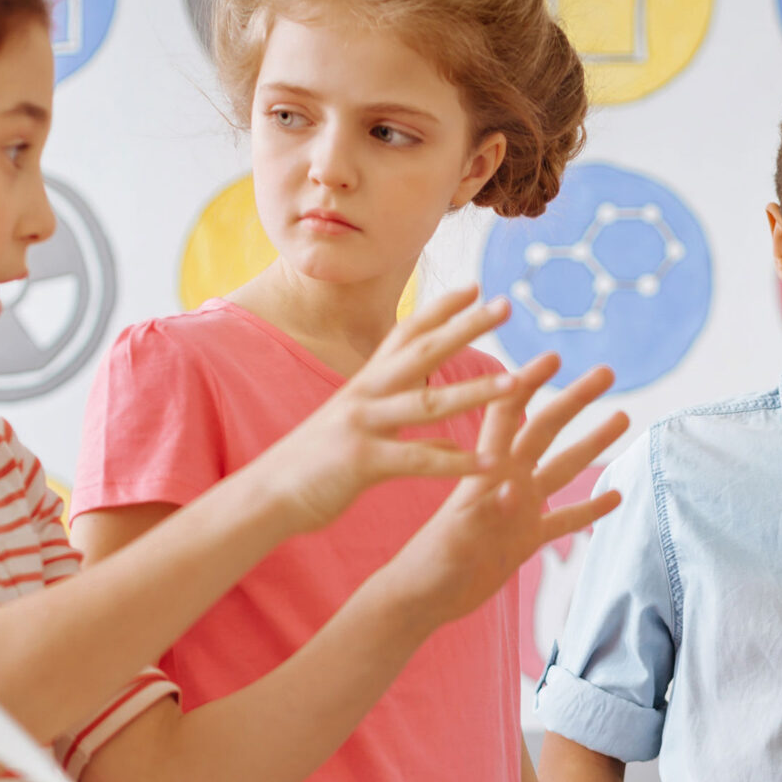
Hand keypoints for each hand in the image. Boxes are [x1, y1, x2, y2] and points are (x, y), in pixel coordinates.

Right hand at [254, 290, 557, 531]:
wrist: (266, 495)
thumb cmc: (314, 464)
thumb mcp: (357, 430)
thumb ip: (395, 419)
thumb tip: (438, 428)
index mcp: (365, 383)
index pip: (406, 334)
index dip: (440, 309)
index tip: (476, 287)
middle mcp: (365, 395)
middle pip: (423, 352)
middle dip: (466, 327)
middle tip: (506, 305)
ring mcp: (363, 425)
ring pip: (427, 403)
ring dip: (475, 392)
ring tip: (516, 382)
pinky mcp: (362, 462)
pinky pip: (419, 460)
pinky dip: (457, 463)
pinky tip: (492, 464)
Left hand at [379, 360, 627, 627]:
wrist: (420, 599)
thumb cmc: (427, 568)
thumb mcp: (455, 540)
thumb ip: (483, 515)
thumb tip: (513, 490)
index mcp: (485, 474)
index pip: (509, 415)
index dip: (528, 382)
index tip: (554, 356)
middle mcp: (507, 482)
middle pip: (546, 431)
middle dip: (576, 400)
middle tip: (607, 372)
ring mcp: (520, 510)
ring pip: (563, 468)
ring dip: (592, 444)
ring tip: (622, 418)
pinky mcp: (526, 540)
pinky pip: (565, 520)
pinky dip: (589, 508)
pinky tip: (616, 496)